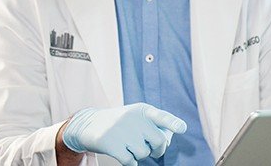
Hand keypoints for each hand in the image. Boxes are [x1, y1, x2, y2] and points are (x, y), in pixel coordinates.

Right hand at [61, 103, 186, 165]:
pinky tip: (123, 154)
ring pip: (143, 153)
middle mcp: (132, 117)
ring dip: (139, 155)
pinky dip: (129, 162)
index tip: (182, 129)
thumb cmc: (119, 124)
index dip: (172, 123)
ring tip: (129, 146)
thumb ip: (153, 126)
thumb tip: (167, 141)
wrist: (88, 124)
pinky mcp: (110, 142)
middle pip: (158, 141)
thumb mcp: (135, 118)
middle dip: (158, 150)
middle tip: (152, 150)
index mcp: (142, 110)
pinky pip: (130, 161)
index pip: (161, 116)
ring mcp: (120, 129)